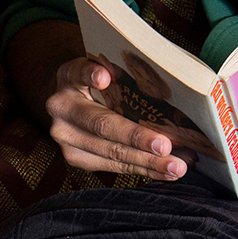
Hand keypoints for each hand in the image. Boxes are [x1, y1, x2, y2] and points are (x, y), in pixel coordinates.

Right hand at [46, 57, 186, 180]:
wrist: (66, 101)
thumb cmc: (95, 82)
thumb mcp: (100, 66)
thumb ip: (118, 70)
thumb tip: (155, 82)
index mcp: (67, 78)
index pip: (80, 75)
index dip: (91, 76)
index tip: (105, 78)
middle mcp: (62, 110)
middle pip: (102, 126)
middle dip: (137, 138)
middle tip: (165, 146)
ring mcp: (67, 139)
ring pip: (111, 154)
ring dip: (147, 162)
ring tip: (175, 167)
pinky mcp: (76, 158)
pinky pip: (114, 167)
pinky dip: (143, 169)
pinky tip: (164, 172)